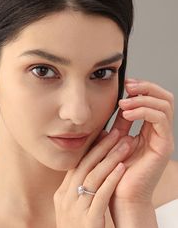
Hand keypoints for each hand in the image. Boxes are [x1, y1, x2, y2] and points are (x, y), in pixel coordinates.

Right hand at [54, 129, 131, 227]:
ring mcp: (74, 210)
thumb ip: (77, 188)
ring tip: (125, 144)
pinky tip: (122, 168)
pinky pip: (100, 196)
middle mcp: (65, 198)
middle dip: (102, 147)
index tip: (104, 134)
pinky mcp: (87, 222)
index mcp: (62, 193)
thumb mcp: (72, 207)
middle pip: (85, 166)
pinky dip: (111, 180)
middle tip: (116, 132)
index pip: (77, 164)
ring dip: (110, 159)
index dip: (92, 148)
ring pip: (93, 177)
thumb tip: (90, 166)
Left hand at [110, 78, 173, 204]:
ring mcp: (162, 139)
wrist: (117, 193)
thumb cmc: (113, 167)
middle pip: (164, 98)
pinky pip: (160, 120)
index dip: (142, 88)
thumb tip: (119, 104)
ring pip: (164, 106)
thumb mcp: (115, 138)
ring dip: (143, 99)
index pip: (153, 100)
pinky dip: (144, 111)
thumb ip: (120, 122)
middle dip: (146, 88)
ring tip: (123, 102)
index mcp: (148, 129)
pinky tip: (126, 112)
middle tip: (128, 85)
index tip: (125, 83)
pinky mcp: (163, 147)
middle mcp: (158, 132)